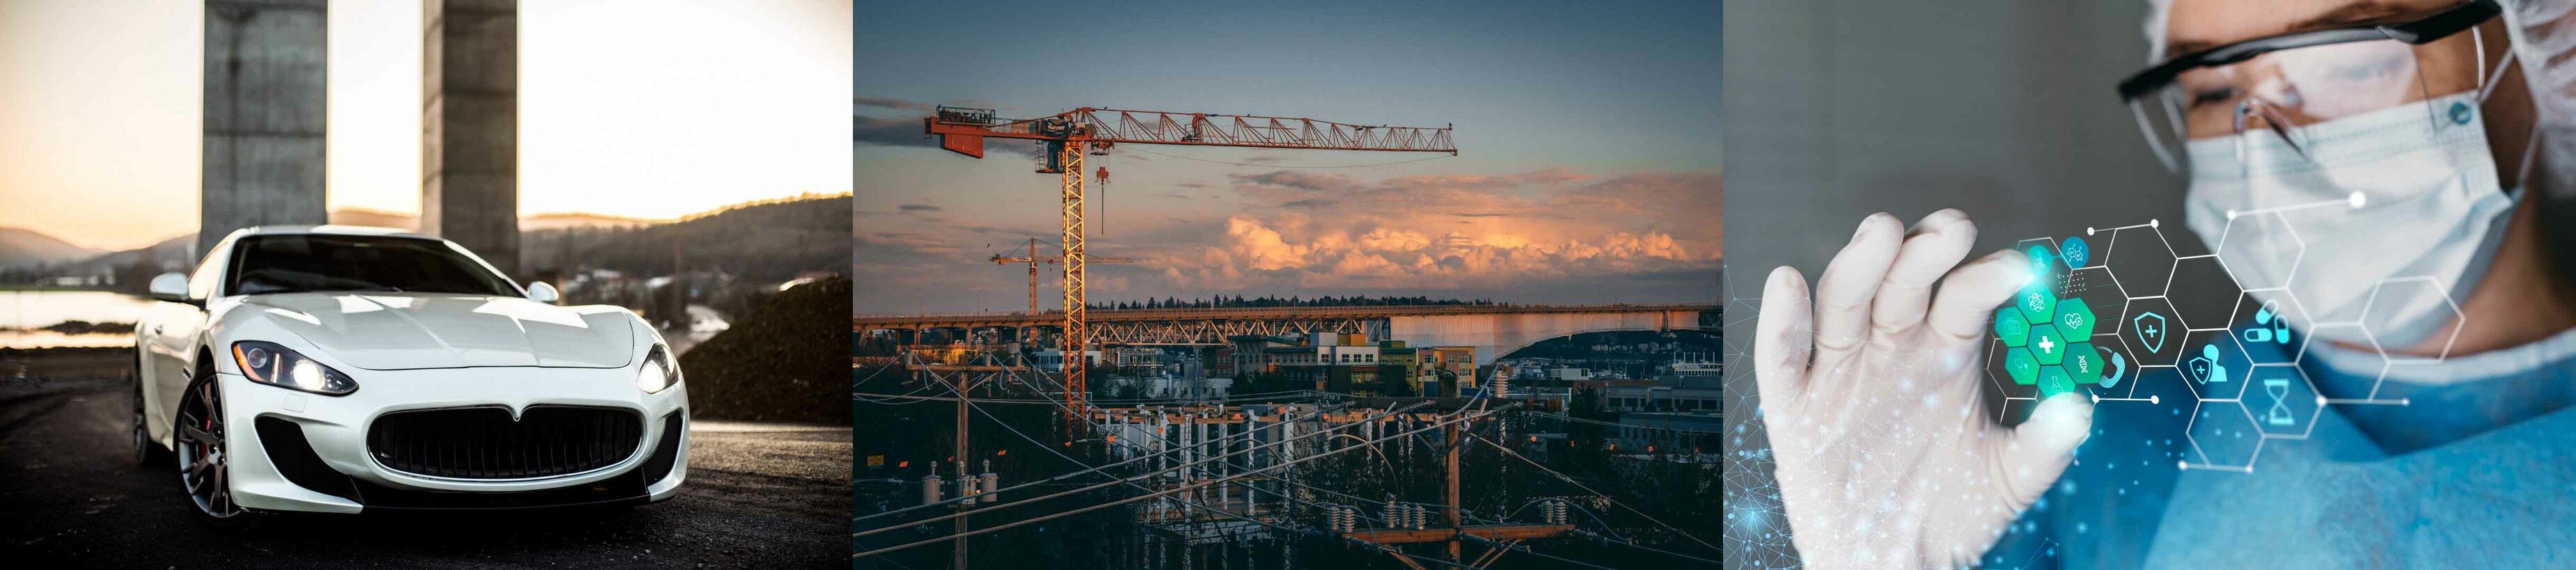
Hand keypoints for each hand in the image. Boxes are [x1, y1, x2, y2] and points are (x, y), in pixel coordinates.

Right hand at [1753, 210, 2093, 567]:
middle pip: (1902, 281)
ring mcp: (1842, 372)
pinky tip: (1789, 286)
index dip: (1988, 277)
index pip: (1963, 295)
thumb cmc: (1951, 515)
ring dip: (1860, 265)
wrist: (1894, 565)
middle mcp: (1892, 348)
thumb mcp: (2010, 479)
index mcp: (1943, 353)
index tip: (2019, 270)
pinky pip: (1782, 357)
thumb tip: (2080, 407)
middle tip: (1952, 230)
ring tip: (1881, 234)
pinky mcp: (1796, 406)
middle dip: (1924, 251)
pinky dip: (1781, 321)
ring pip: (1844, 300)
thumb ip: (2046, 443)